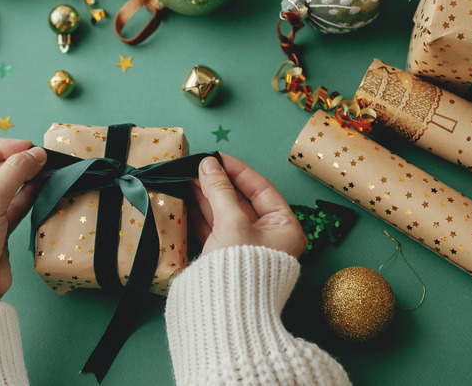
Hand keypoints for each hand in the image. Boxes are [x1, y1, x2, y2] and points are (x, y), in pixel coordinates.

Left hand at [0, 138, 46, 298]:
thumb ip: (15, 172)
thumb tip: (35, 154)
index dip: (0, 145)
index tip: (25, 148)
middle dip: (14, 161)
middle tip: (39, 159)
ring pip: (2, 185)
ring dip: (23, 177)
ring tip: (44, 169)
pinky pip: (11, 203)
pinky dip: (26, 194)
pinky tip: (41, 185)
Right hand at [190, 153, 305, 258]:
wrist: (226, 314)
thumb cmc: (242, 268)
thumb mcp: (232, 222)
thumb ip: (219, 190)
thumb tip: (208, 164)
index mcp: (285, 229)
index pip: (262, 189)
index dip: (238, 171)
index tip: (217, 157)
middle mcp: (268, 239)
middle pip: (241, 202)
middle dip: (218, 184)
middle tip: (197, 167)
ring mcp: (245, 251)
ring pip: (224, 216)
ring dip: (206, 198)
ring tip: (186, 179)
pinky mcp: (226, 261)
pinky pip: (214, 231)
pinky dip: (200, 216)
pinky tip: (186, 201)